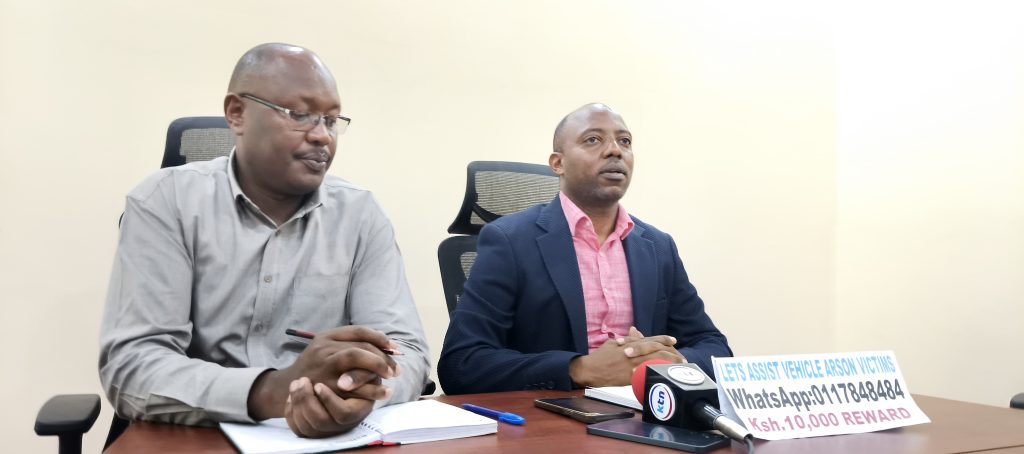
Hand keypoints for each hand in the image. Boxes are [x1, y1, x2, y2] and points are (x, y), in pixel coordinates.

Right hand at [248, 326, 398, 419]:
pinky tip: (383, 392)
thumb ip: (350, 342)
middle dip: (382, 356)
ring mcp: (323, 366)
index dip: (380, 338)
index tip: (394, 348)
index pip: (359, 331)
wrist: (289, 387)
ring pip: (356, 357)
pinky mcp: (324, 386)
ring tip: (392, 377)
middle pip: (360, 344)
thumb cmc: (315, 366)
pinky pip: (352, 384)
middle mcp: (324, 348)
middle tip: (396, 368)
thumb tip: (385, 343)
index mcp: (326, 337)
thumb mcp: (326, 347)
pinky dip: (371, 388)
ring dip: (379, 367)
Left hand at [284, 377, 377, 437]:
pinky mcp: (313, 431)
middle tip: (303, 380)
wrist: (342, 377)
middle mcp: (343, 425)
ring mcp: (328, 430)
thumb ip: (360, 375)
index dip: (329, 400)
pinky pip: (297, 429)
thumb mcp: (364, 369)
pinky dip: (291, 412)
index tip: (319, 385)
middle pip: (322, 422)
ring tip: (296, 383)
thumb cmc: (356, 371)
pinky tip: (292, 396)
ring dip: (297, 403)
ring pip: (307, 427)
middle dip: (307, 400)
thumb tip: (343, 383)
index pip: (344, 414)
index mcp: (359, 410)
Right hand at [569, 327, 684, 386]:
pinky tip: (666, 376)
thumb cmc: (601, 356)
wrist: (591, 370)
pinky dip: (658, 374)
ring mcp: (632, 364)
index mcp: (630, 343)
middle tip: (681, 357)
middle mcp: (633, 352)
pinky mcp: (630, 376)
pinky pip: (647, 374)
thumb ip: (627, 339)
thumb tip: (634, 331)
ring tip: (678, 367)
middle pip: (656, 350)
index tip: (673, 340)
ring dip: (669, 364)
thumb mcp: (613, 343)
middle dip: (671, 353)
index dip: (663, 339)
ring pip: (655, 361)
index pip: (650, 339)